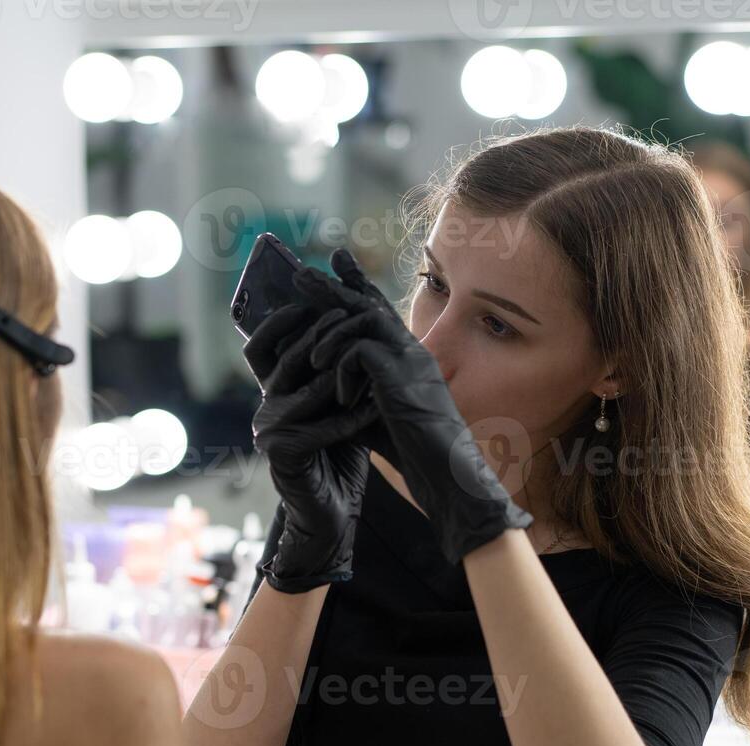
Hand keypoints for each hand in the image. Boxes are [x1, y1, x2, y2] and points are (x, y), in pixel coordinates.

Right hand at [244, 303, 380, 591]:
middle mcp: (263, 408)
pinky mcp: (282, 454)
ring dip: (339, 373)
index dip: (281, 319)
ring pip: (304, 390)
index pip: (262, 346)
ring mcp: (268, 431)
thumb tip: (351, 321)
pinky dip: (349, 419)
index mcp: (272, 393)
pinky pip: (319, 427)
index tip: (312, 297)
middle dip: (318, 335)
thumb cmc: (338, 457)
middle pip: (285, 359)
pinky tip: (374, 410)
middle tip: (348, 316)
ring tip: (369, 358)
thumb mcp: (336, 405)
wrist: (331, 513)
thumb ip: (333, 371)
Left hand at [299, 252, 533, 564]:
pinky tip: (339, 395)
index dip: (356, 285)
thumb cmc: (413, 451)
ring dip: (330, 335)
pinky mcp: (404, 378)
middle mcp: (411, 350)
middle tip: (301, 273)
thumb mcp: (371, 415)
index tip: (334, 263)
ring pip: (363, 318)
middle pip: (368, 302)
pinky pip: (362, 350)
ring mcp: (410, 361)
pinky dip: (342, 368)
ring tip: (312, 360)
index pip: (377, 310)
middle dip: (333, 287)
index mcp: (405, 356)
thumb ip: (350, 393)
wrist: (448, 477)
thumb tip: (315, 384)